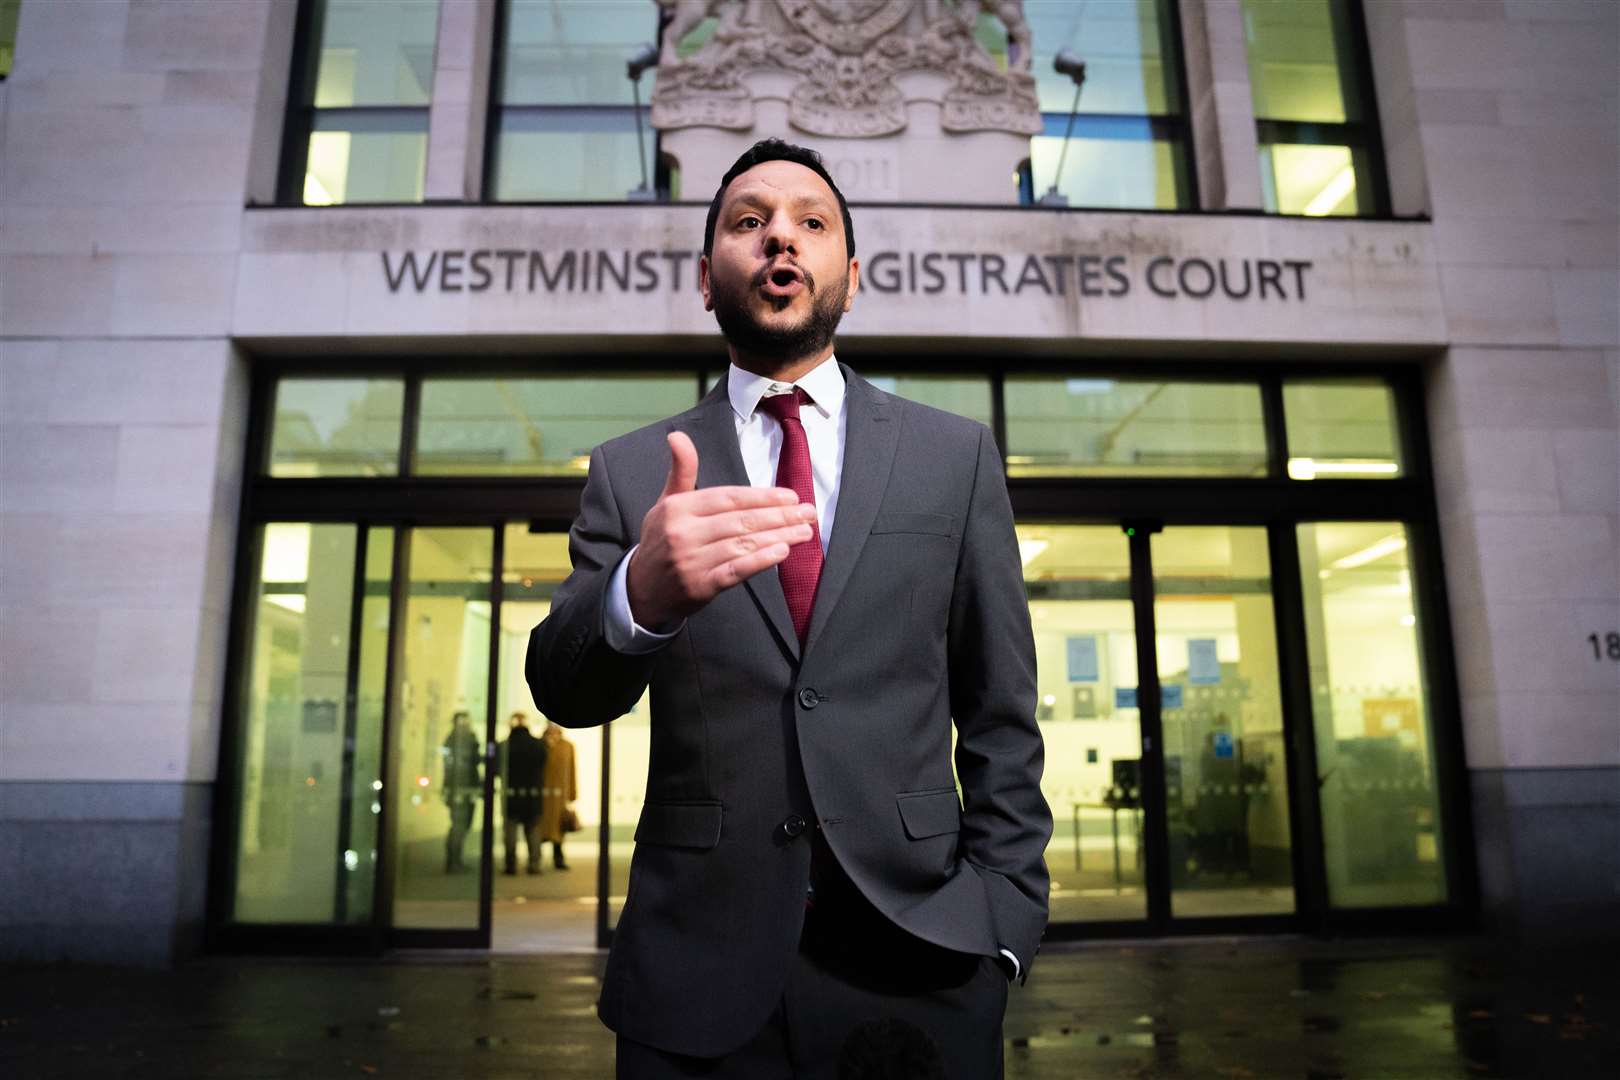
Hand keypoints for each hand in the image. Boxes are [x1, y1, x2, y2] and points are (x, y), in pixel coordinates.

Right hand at [627, 431, 816, 626]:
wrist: (641, 589)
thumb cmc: (662, 541)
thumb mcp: (666, 503)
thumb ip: (681, 471)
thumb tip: (677, 435)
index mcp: (678, 508)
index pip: (729, 498)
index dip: (762, 496)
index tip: (791, 496)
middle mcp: (684, 532)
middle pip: (740, 520)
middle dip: (779, 515)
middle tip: (809, 513)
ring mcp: (692, 561)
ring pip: (742, 544)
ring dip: (778, 536)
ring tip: (804, 531)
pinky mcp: (700, 586)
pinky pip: (735, 571)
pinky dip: (760, 561)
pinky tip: (781, 553)